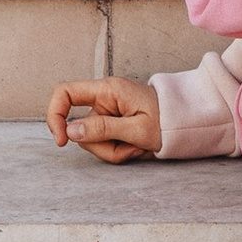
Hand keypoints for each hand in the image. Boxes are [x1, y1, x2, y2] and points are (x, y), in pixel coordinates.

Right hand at [48, 77, 162, 163]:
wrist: (186, 122)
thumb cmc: (169, 120)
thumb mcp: (137, 128)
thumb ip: (103, 129)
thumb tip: (70, 131)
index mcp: (108, 90)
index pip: (64, 92)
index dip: (55, 115)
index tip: (62, 141)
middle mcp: (103, 99)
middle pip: (80, 128)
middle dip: (101, 146)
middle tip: (130, 147)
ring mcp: (107, 113)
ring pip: (92, 141)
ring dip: (113, 151)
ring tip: (138, 146)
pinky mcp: (112, 125)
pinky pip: (104, 144)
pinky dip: (119, 151)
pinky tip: (137, 147)